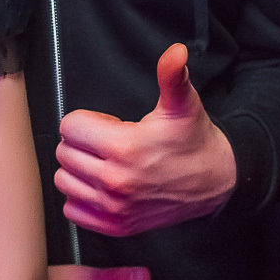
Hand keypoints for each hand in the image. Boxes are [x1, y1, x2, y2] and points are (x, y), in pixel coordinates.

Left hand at [54, 44, 235, 236]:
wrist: (215, 181)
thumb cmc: (194, 141)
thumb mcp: (182, 104)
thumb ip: (171, 76)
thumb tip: (175, 52)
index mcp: (124, 148)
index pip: (70, 127)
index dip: (88, 120)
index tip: (109, 124)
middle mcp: (115, 182)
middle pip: (64, 153)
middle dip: (83, 143)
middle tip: (110, 142)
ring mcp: (115, 208)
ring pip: (64, 181)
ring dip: (79, 169)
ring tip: (106, 163)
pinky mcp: (116, 226)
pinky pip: (73, 211)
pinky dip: (82, 198)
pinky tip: (102, 186)